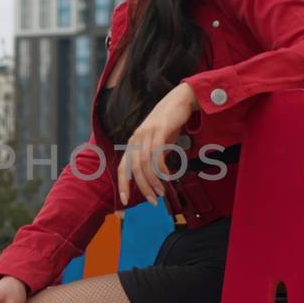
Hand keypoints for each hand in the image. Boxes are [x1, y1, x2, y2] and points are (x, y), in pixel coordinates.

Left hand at [116, 82, 198, 211]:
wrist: (180, 100)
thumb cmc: (169, 124)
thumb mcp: (158, 143)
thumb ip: (153, 158)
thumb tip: (155, 177)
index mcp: (133, 143)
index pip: (123, 167)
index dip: (123, 185)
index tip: (125, 202)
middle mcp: (136, 138)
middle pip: (134, 169)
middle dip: (142, 188)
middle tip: (153, 201)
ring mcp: (146, 133)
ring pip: (145, 163)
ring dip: (153, 181)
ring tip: (161, 192)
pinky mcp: (159, 129)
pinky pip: (157, 153)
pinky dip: (161, 168)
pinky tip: (167, 176)